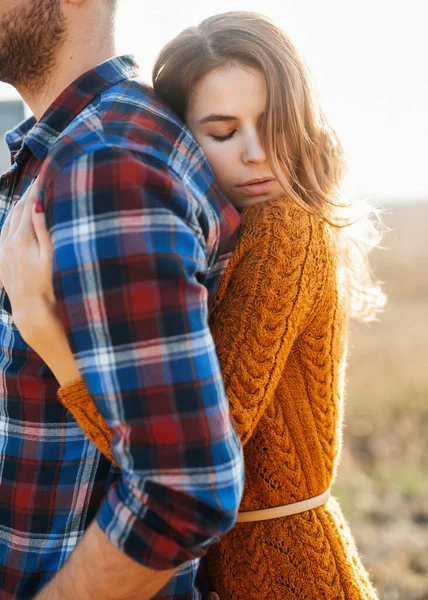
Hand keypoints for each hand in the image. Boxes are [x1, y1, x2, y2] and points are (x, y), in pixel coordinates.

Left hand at [0, 180, 58, 345]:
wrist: (31, 308)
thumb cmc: (47, 282)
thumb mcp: (50, 253)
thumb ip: (41, 227)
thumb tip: (36, 203)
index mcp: (21, 238)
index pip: (27, 207)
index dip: (35, 191)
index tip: (41, 179)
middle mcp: (7, 242)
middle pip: (16, 212)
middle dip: (26, 197)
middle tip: (36, 184)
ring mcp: (2, 251)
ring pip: (7, 222)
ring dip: (17, 209)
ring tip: (27, 199)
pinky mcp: (1, 260)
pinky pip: (3, 234)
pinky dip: (10, 223)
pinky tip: (15, 222)